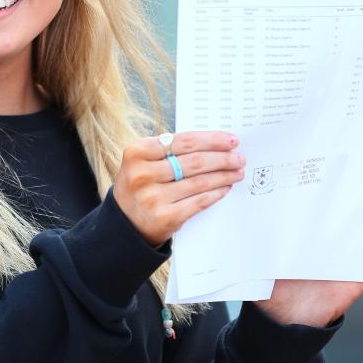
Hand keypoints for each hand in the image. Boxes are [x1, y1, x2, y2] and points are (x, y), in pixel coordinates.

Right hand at [112, 132, 245, 246]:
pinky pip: (199, 201)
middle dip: (222, 158)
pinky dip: (216, 193)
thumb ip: (169, 150)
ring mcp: (153, 197)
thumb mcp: (143, 161)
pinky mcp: (165, 217)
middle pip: (194, 161)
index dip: (211, 139)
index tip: (230, 140)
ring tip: (237, 171)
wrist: (124, 222)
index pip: (183, 141)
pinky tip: (225, 187)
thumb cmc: (141, 185)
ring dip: (223, 175)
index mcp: (137, 152)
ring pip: (200, 182)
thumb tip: (213, 143)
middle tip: (239, 157)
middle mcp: (143, 174)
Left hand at [254, 191, 362, 327]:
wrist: (284, 320)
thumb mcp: (267, 256)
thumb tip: (260, 211)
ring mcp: (348, 258)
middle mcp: (332, 242)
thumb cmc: (272, 288)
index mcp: (309, 233)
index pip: (322, 202)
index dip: (331, 182)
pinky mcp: (360, 278)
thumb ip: (270, 236)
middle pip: (355, 212)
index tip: (343, 159)